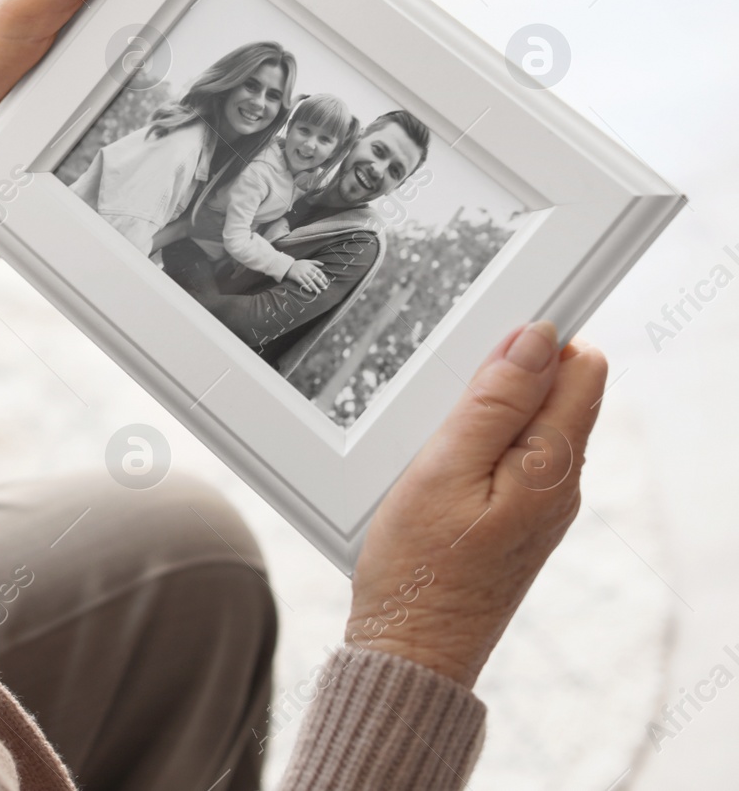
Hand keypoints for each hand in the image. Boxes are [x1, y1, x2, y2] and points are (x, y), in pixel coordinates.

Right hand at [283, 258, 328, 293]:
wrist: (286, 265)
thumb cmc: (297, 263)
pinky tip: (310, 290)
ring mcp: (301, 273)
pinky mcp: (296, 277)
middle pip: (315, 277)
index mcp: (309, 265)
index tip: (326, 282)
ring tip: (318, 292)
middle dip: (320, 283)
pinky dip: (306, 287)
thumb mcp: (306, 261)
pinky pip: (302, 283)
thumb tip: (323, 264)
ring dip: (315, 287)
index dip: (323, 277)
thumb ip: (315, 262)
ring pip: (309, 281)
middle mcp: (306, 269)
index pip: (318, 272)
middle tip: (325, 288)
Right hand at [345, 322, 607, 686]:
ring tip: (432, 440)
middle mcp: (560, 483)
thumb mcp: (444, 470)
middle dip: (506, 374)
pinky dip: (477, 443)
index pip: (580, 367)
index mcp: (552, 466)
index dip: (538, 340)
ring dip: (485, 410)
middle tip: (442, 404)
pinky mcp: (515, 518)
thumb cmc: (417, 570)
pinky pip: (510, 455)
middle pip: (557, 389)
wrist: (408, 649)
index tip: (486, 341)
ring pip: (529, 421)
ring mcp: (541, 503)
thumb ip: (494, 402)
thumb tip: (537, 339)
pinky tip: (437, 465)